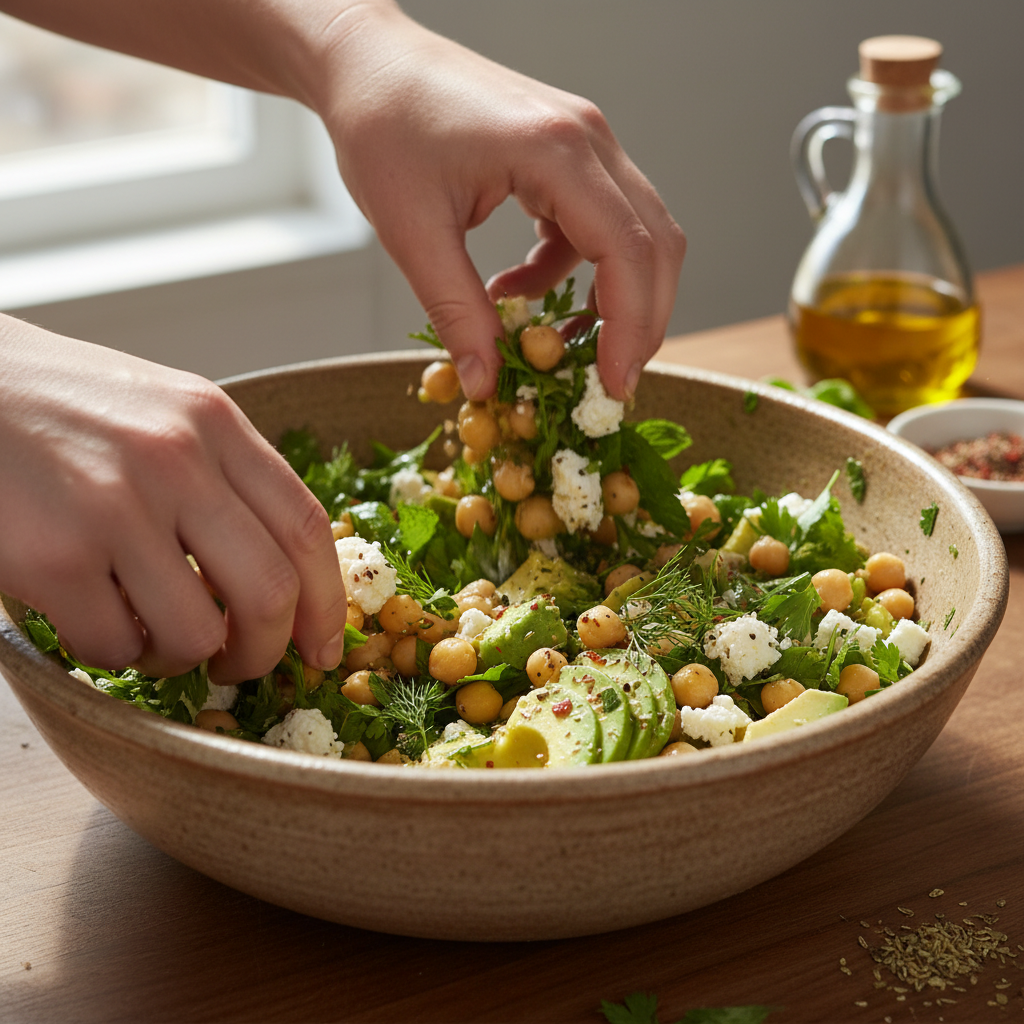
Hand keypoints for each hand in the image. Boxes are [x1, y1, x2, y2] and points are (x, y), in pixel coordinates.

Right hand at [0, 319, 346, 682]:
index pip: (306, 528)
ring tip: (152, 637)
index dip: (328, 604)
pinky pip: (116, 645)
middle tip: (241, 666)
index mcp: (215, 422)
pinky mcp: (53, 558)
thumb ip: (226, 476)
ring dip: (181, 659)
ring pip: (195, 635)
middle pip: (269, 593)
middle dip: (264, 652)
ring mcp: (115, 508)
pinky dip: (115, 652)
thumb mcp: (165, 411)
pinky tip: (95, 619)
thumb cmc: (64, 404)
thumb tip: (285, 574)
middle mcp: (176, 461)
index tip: (325, 649)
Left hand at [310, 4, 685, 399]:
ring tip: (556, 343)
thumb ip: (456, 313)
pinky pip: (597, 225)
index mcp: (555, 150)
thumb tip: (487, 384)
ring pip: (636, 236)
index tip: (613, 386)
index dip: (631, 328)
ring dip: (610, 299)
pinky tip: (516, 290)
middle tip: (604, 381)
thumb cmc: (382, 125)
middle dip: (639, 322)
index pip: (628, 251)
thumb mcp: (412, 232)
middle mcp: (588, 139)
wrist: (369, 60)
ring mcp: (585, 142)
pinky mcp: (569, 154)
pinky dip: (573, 271)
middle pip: (654, 246)